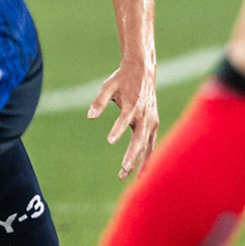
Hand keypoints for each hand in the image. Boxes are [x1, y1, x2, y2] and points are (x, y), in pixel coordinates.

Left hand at [89, 59, 158, 177]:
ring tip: (127, 176)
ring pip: (147, 145)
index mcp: (132, 104)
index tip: (109, 141)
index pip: (124, 120)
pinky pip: (152, 143)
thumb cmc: (122, 79)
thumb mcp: (108, 86)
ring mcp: (151, 120)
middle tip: (122, 171)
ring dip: (139, 161)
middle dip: (131, 156)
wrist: (143, 69)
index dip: (118, 130)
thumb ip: (99, 101)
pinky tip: (141, 171)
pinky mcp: (154, 122)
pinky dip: (148, 156)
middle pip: (139, 139)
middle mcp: (144, 114)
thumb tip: (90, 116)